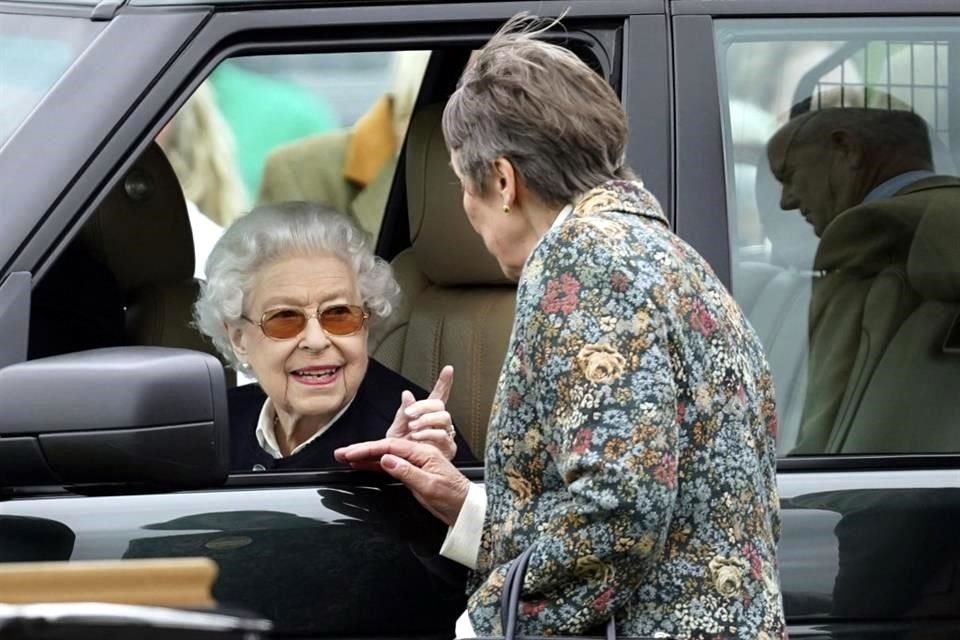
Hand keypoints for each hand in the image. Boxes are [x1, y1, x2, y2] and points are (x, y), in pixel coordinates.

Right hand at [335, 438, 470, 525]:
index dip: (367, 449)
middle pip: (384, 449)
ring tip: (345, 458)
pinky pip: (390, 467)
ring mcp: (414, 464)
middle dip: (361, 451)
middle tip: (340, 454)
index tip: (350, 454)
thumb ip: (406, 471)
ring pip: (385, 457)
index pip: (389, 447)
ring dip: (365, 458)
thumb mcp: (429, 485)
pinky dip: (375, 466)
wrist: (465, 508)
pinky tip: (363, 466)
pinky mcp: (412, 474)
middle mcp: (417, 455)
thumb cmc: (453, 497)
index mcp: (422, 453)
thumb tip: (386, 459)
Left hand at [385, 365, 456, 459]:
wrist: (405, 474)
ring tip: (412, 427)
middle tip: (410, 413)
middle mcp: (438, 424)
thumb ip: (402, 413)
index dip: (444, 383)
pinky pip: (443, 435)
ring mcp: (444, 435)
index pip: (438, 397)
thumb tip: (407, 394)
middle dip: (424, 406)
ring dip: (426, 419)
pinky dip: (428, 433)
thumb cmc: (402, 454)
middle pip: (439, 405)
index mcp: (426, 417)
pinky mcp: (448, 448)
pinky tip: (418, 436)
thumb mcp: (396, 432)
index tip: (448, 370)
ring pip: (444, 417)